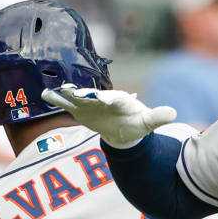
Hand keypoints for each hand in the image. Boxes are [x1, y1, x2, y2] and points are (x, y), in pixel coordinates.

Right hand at [41, 84, 175, 148]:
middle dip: (86, 94)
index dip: (111, 98)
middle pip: (94, 95)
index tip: (106, 99)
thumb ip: (158, 117)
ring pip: (78, 96)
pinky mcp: (79, 109)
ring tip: (59, 90)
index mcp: (121, 101)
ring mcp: (90, 103)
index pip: (117, 99)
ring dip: (69, 93)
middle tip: (77, 92)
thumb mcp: (147, 122)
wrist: (122, 128)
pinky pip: (66, 103)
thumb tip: (173, 113)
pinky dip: (56, 98)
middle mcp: (103, 98)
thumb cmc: (135, 123)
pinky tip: (44, 93)